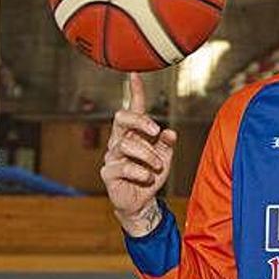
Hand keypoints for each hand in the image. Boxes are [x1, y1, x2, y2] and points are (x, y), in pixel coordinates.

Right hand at [100, 72, 176, 236]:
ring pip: (126, 145)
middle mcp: (119, 141)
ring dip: (147, 155)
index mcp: (133, 134)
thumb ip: (167, 144)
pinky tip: (147, 178)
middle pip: (121, 118)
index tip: (135, 75)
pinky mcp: (108, 173)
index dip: (135, 92)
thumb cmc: (152, 176)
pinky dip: (140, 172)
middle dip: (140, 121)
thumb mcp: (165, 157)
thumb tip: (170, 132)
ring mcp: (112, 156)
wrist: (142, 202)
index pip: (132, 109)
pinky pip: (123, 167)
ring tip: (158, 166)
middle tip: (156, 131)